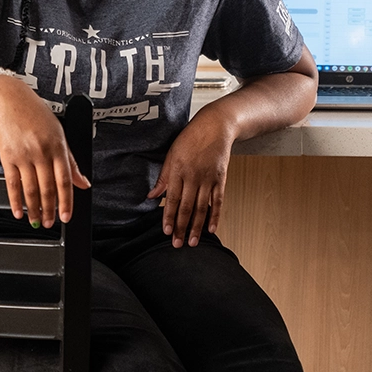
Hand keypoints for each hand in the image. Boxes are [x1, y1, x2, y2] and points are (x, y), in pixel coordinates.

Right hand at [0, 77, 90, 226]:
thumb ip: (71, 161)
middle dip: (50, 209)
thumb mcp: (59, 133)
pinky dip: (15, 201)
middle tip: (51, 223)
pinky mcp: (7, 157)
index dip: (67, 201)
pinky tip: (18, 212)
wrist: (10, 99)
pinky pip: (12, 184)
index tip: (66, 216)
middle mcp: (41, 151)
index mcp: (58, 146)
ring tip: (37, 221)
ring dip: (34, 209)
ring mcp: (23, 155)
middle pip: (47, 188)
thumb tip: (83, 183)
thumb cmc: (36, 114)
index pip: (65, 180)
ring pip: (30, 189)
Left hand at [150, 106, 236, 246]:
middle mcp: (193, 176)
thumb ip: (163, 177)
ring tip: (192, 242)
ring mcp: (208, 178)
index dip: (168, 216)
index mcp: (178, 170)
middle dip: (181, 227)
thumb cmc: (191, 138)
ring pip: (202, 207)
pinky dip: (215, 216)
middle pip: (186, 207)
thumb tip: (151, 196)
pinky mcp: (220, 179)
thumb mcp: (171, 154)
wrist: (216, 126)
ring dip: (197, 227)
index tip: (166, 231)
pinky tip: (212, 229)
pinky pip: (218, 201)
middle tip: (177, 245)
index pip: (172, 198)